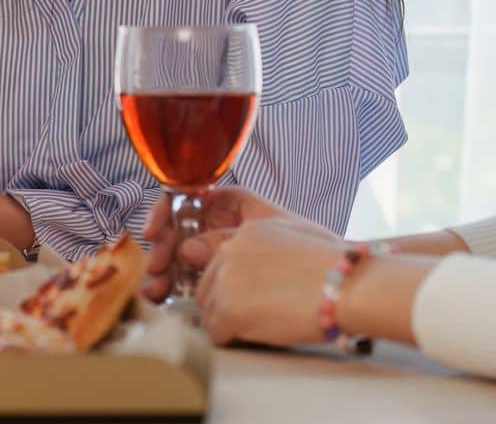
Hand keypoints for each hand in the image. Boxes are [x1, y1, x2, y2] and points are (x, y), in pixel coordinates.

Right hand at [141, 186, 322, 300]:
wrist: (345, 282)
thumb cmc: (313, 249)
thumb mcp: (270, 233)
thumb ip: (225, 238)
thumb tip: (188, 249)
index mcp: (228, 206)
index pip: (182, 201)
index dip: (163, 214)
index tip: (154, 232)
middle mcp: (218, 227)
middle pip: (175, 232)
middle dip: (162, 251)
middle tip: (157, 271)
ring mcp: (219, 255)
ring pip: (177, 259)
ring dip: (163, 273)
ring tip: (155, 291)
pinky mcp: (223, 283)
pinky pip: (189, 280)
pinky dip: (174, 288)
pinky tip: (164, 298)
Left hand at [195, 217, 344, 345]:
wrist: (350, 287)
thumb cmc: (337, 268)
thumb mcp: (294, 236)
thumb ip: (263, 245)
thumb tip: (252, 269)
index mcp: (245, 232)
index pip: (218, 261)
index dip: (230, 283)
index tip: (243, 296)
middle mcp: (229, 252)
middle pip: (207, 286)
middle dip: (225, 303)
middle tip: (254, 316)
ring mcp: (226, 280)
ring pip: (208, 310)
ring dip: (227, 323)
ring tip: (260, 328)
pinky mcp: (229, 310)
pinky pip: (215, 332)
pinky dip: (230, 339)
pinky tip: (255, 338)